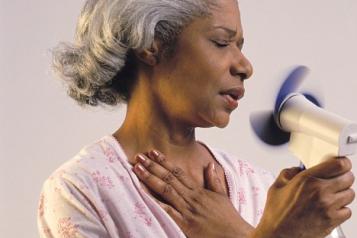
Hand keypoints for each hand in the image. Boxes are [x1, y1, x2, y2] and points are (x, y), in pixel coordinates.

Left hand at [132, 150, 253, 237]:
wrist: (235, 236)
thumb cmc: (228, 219)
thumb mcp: (222, 196)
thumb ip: (214, 180)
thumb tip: (209, 164)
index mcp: (199, 190)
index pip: (178, 172)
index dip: (164, 161)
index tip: (154, 152)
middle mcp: (191, 197)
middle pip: (168, 178)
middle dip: (153, 166)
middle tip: (139, 156)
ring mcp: (187, 209)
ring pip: (166, 190)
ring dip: (150, 178)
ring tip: (137, 169)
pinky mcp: (185, 223)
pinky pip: (167, 210)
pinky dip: (155, 201)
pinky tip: (143, 193)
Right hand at [253, 157, 354, 237]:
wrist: (278, 236)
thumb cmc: (276, 214)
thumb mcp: (276, 186)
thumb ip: (288, 173)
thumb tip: (297, 169)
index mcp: (307, 180)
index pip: (339, 165)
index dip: (343, 162)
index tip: (341, 163)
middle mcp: (321, 192)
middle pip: (348, 178)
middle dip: (343, 176)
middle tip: (336, 178)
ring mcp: (328, 207)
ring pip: (350, 194)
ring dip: (343, 192)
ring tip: (332, 194)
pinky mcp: (332, 221)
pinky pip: (347, 210)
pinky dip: (342, 208)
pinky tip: (330, 207)